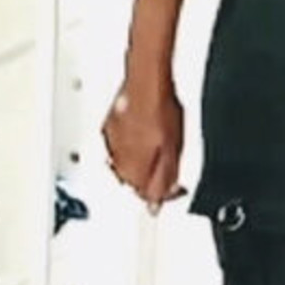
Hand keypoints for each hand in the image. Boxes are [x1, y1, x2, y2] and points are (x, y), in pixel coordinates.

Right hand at [101, 79, 186, 213]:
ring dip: (141, 162)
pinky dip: (131, 146)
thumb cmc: (160, 110)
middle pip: (134, 182)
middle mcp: (117, 160)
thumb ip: (165, 179)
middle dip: (151, 178)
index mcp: (133, 171)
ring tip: (157, 150)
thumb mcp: (172, 151)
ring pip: (125, 164)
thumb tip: (157, 202)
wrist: (146, 81)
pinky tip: (143, 136)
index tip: (176, 189)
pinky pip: (119, 146)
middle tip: (168, 168)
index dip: (165, 195)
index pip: (146, 196)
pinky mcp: (109, 127)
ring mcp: (111, 142)